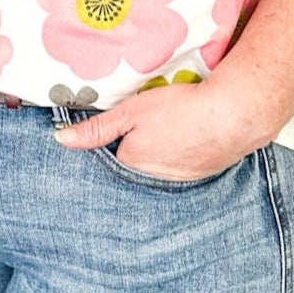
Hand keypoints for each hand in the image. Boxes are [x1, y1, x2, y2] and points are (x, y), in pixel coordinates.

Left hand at [54, 81, 261, 181]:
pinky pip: (177, 170)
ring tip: (163, 132)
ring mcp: (177, 182)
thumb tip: (60, 140)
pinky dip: (176, 157)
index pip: (108, 157)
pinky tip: (182, 140)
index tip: (109, 132)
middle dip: (130, 151)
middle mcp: (151, 181)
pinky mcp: (198, 177)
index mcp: (130, 165)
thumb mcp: (131, 112)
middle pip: (131, 164)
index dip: (108, 141)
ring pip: (154, 168)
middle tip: (142, 128)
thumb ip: (96, 128)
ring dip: (155, 155)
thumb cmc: (180, 110)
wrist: (233, 116)